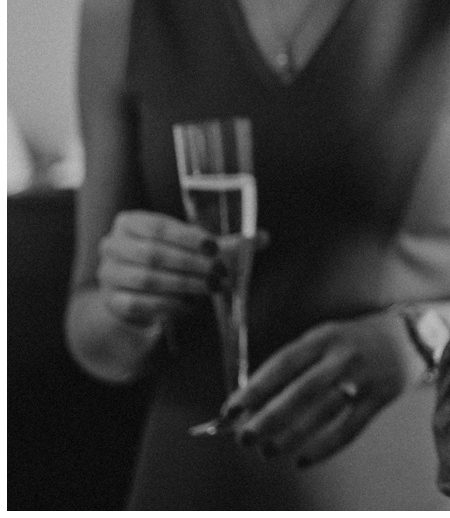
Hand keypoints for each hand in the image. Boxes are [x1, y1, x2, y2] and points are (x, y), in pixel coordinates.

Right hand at [95, 209, 217, 330]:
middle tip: (219, 273)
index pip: (160, 226)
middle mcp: (113, 245)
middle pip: (154, 254)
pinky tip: (190, 305)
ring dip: (184, 285)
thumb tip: (264, 238)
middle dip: (191, 265)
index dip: (188, 238)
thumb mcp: (193, 247)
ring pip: (147, 279)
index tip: (216, 248)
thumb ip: (226, 243)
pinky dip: (168, 305)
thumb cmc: (170, 259)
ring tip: (212, 288)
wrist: (134, 290)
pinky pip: (139, 304)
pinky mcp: (111, 300)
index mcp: (130, 222)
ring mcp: (108, 273)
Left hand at [225, 308, 414, 467]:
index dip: (256, 388)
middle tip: (245, 437)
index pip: (283, 364)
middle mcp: (343, 357)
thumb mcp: (325, 338)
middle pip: (301, 391)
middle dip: (269, 417)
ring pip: (323, 414)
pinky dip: (324, 447)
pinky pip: (349, 429)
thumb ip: (293, 365)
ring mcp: (363, 379)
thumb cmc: (355, 340)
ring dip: (292, 436)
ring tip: (268, 451)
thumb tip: (253, 401)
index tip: (231, 409)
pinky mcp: (379, 399)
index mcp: (324, 337)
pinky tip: (303, 459)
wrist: (411, 336)